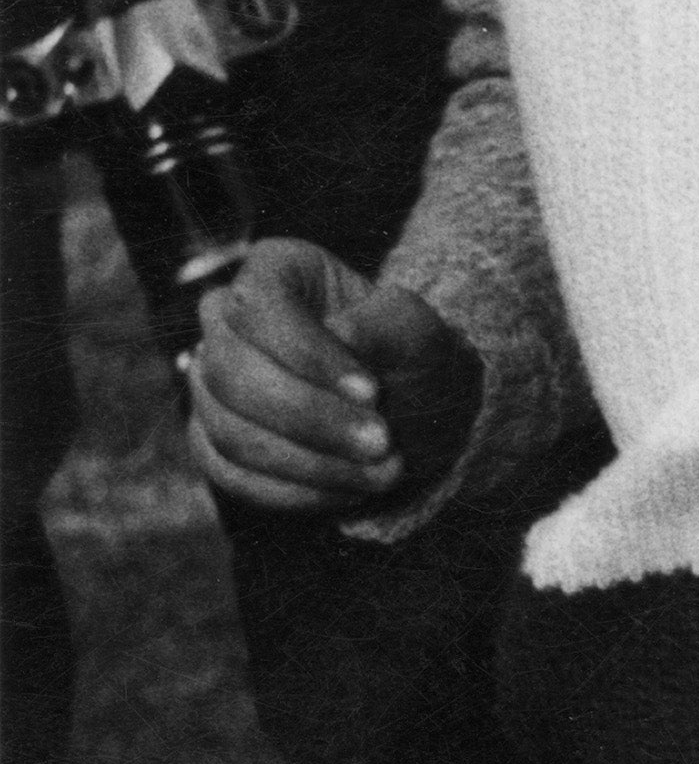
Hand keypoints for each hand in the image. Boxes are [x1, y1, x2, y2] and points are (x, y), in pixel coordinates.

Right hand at [188, 243, 483, 514]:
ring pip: (229, 431)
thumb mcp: (423, 333)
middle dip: (311, 418)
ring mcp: (210, 385)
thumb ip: (393, 323)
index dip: (309, 354)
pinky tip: (348, 492)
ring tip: (381, 473)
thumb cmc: (412, 358)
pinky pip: (230, 475)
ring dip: (309, 463)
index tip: (374, 391)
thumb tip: (342, 334)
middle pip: (233, 374)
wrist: (410, 410)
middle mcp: (225, 324)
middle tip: (383, 443)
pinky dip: (292, 491)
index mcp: (273, 271)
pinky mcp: (212, 441)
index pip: (258, 306)